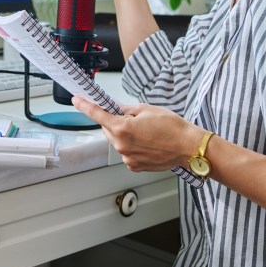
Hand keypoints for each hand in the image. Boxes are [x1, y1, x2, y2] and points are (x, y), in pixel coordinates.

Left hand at [71, 97, 203, 171]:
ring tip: (146, 131)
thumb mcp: (146, 109)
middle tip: (131, 116)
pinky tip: (147, 142)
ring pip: (117, 141)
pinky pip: (126, 152)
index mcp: (122, 128)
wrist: (188, 147)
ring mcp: (128, 158)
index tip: (76, 100)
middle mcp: (121, 145)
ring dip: (124, 134)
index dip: (85, 106)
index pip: (97, 115)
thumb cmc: (172, 127)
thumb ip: (126, 110)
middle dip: (114, 121)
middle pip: (107, 129)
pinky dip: (132, 146)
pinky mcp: (135, 166)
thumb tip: (114, 108)